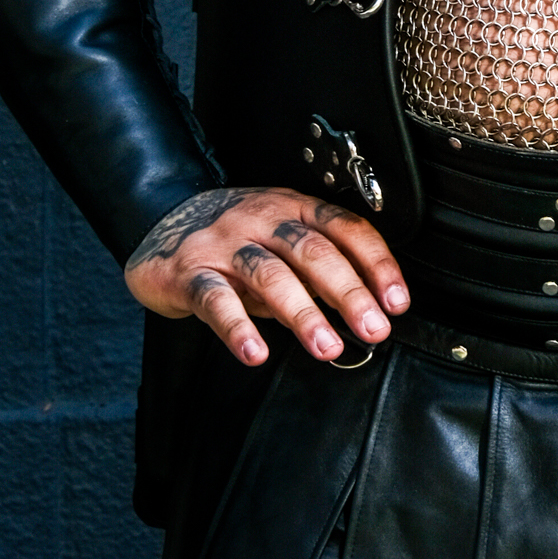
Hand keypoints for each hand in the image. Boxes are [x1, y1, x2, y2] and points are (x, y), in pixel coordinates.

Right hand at [125, 186, 408, 365]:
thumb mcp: (282, 239)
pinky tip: (256, 352)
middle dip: (348, 292)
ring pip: (269, 274)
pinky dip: (238, 328)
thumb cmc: (236, 237)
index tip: (396, 301)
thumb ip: (318, 268)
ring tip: (327, 347)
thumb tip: (369, 308)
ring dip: (302, 313)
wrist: (161, 218)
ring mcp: (224, 243)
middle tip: (373, 328)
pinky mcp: (188, 272)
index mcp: (292, 207)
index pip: (344, 228)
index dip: (375, 263)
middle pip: (312, 251)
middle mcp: (261, 219)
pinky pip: (216, 300)